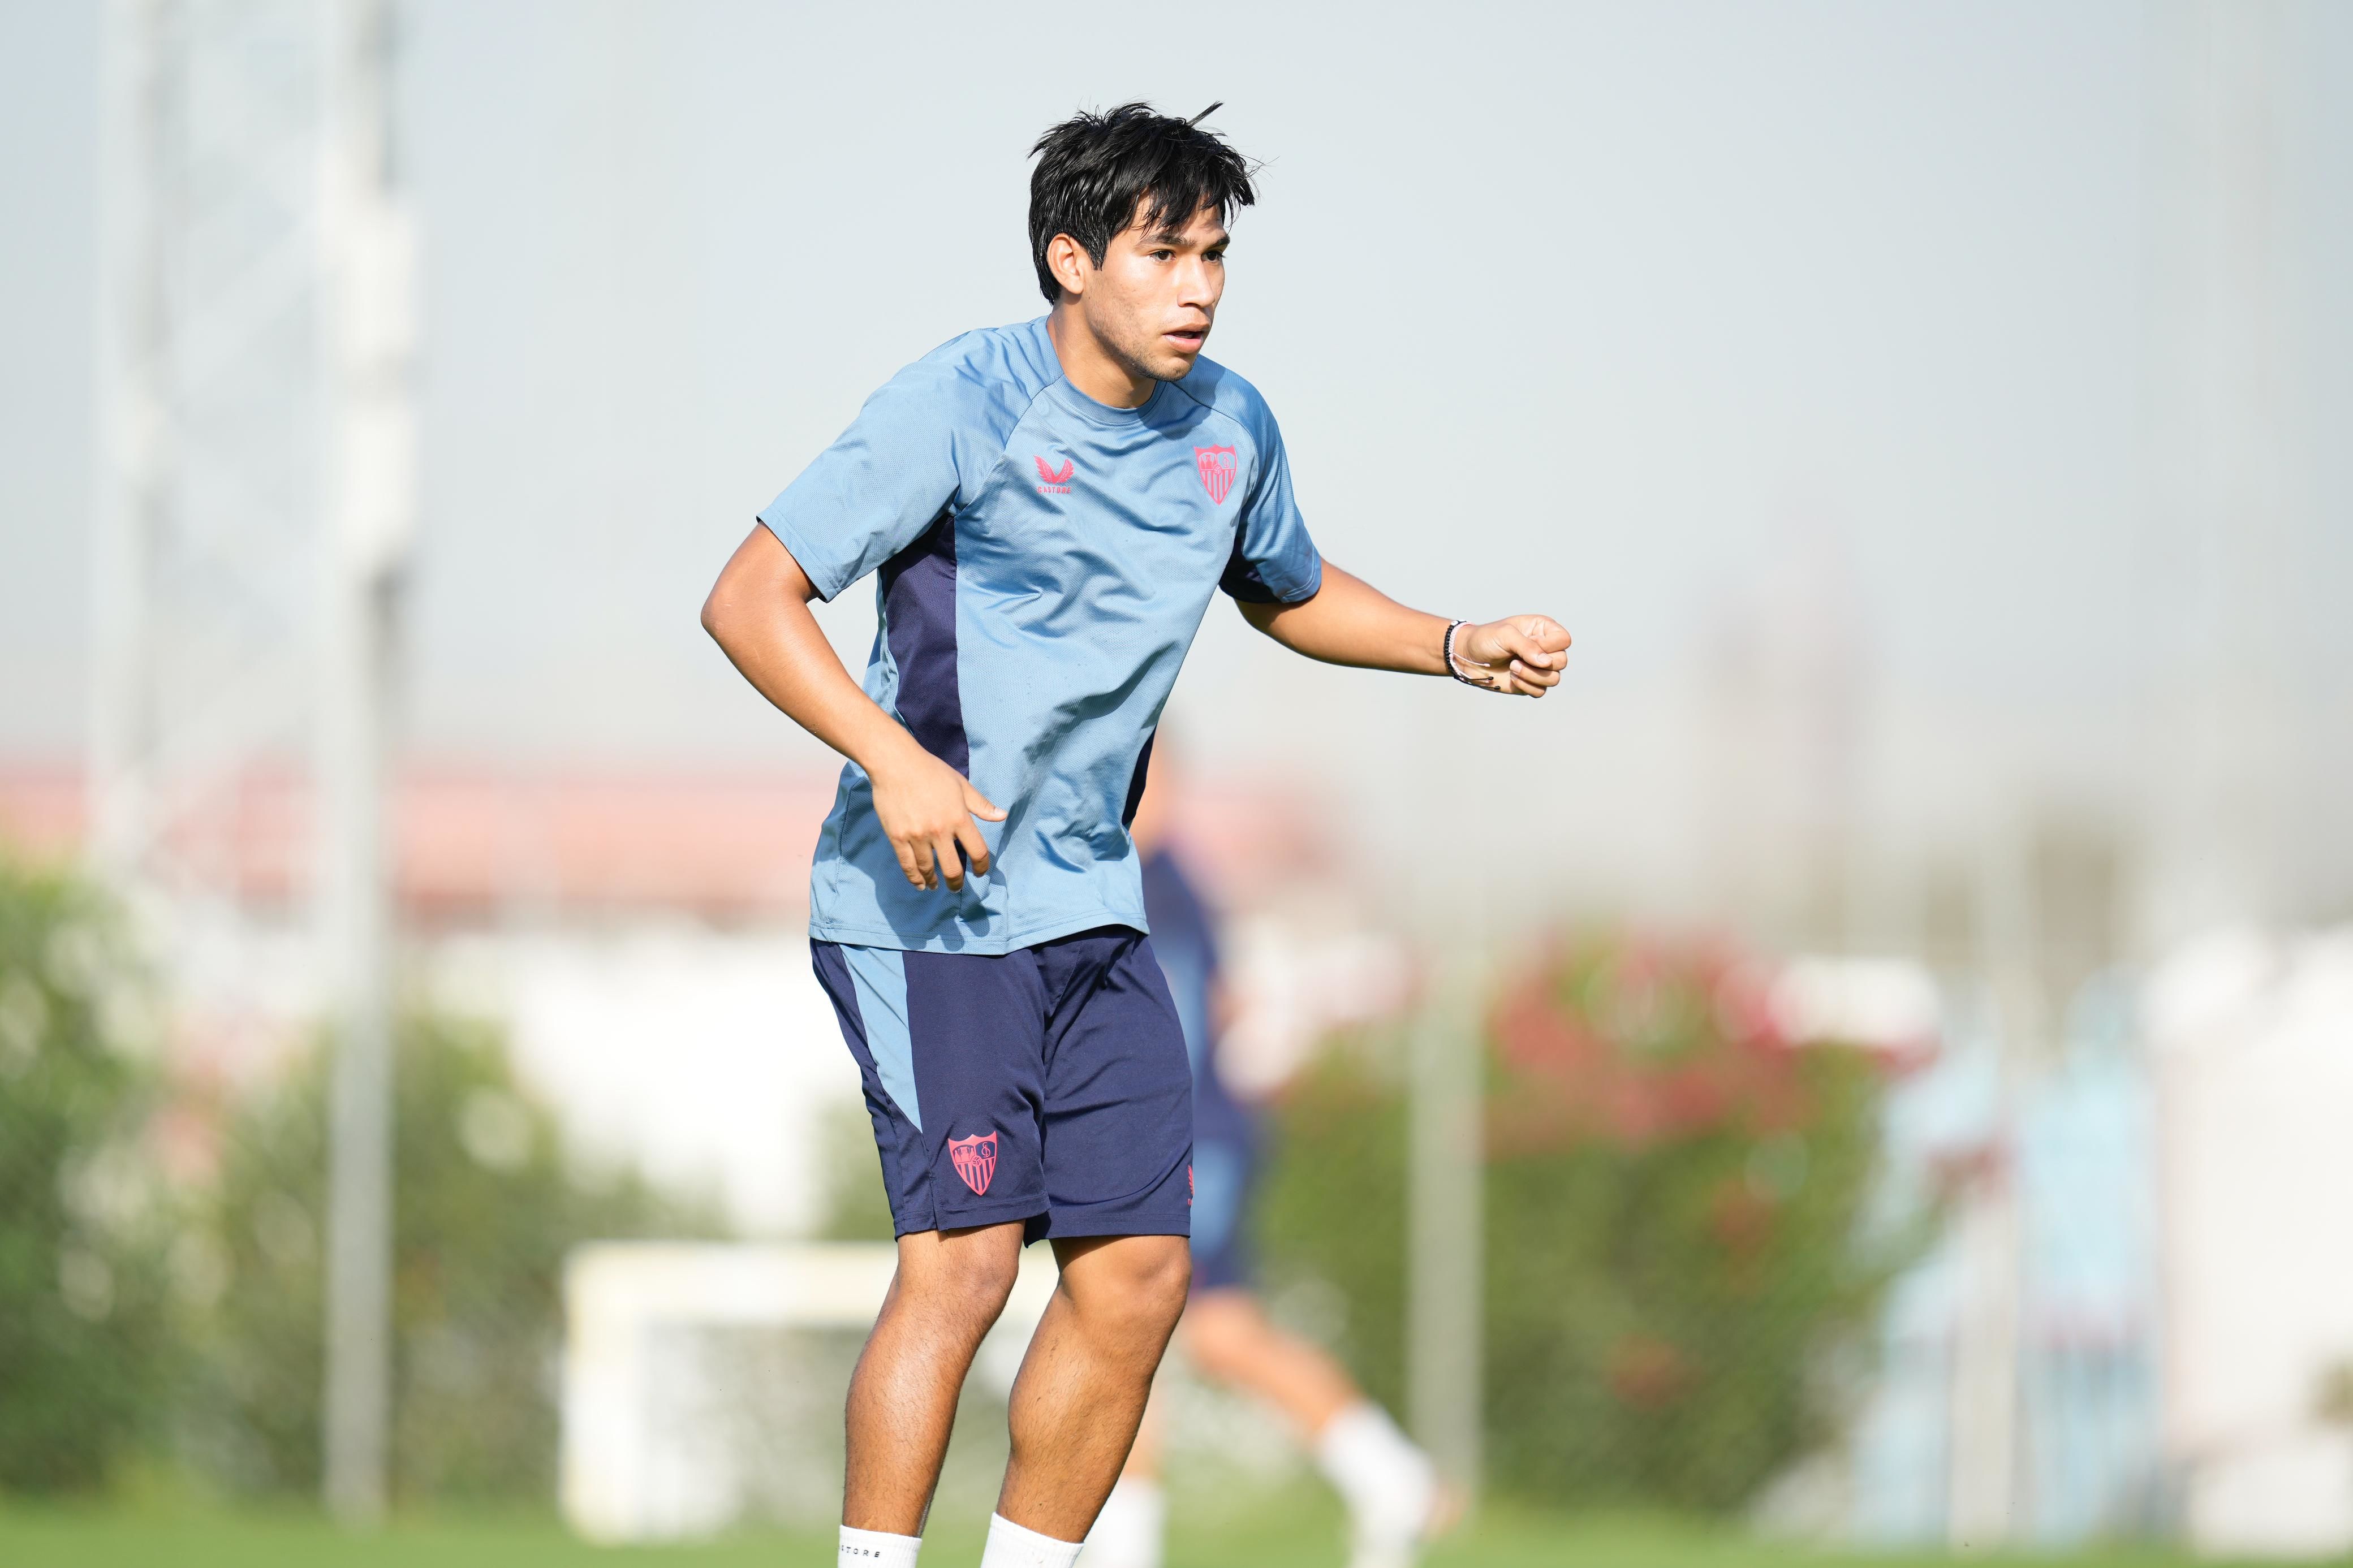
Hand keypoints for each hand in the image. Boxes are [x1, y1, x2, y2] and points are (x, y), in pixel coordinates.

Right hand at [868, 741, 1006, 891]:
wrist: (895, 763)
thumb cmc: (931, 771)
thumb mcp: (961, 785)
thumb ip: (981, 805)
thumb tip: (1002, 816)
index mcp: (959, 818)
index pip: (978, 851)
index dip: (982, 866)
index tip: (980, 872)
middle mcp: (940, 831)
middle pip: (953, 868)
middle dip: (956, 882)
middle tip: (956, 886)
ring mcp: (917, 836)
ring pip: (928, 869)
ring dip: (934, 881)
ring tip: (936, 886)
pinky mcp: (897, 837)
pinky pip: (907, 864)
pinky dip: (914, 878)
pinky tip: (920, 884)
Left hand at [1451, 615, 1571, 696]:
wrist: (1467, 658)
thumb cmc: (1486, 639)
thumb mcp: (1505, 635)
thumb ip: (1527, 646)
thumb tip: (1547, 662)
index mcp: (1543, 629)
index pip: (1564, 640)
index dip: (1549, 645)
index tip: (1529, 643)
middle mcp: (1545, 648)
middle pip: (1562, 661)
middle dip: (1538, 664)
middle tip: (1516, 659)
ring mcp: (1539, 667)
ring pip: (1554, 679)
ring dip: (1531, 676)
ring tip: (1512, 668)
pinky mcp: (1530, 683)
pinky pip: (1541, 691)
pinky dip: (1527, 686)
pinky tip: (1512, 678)